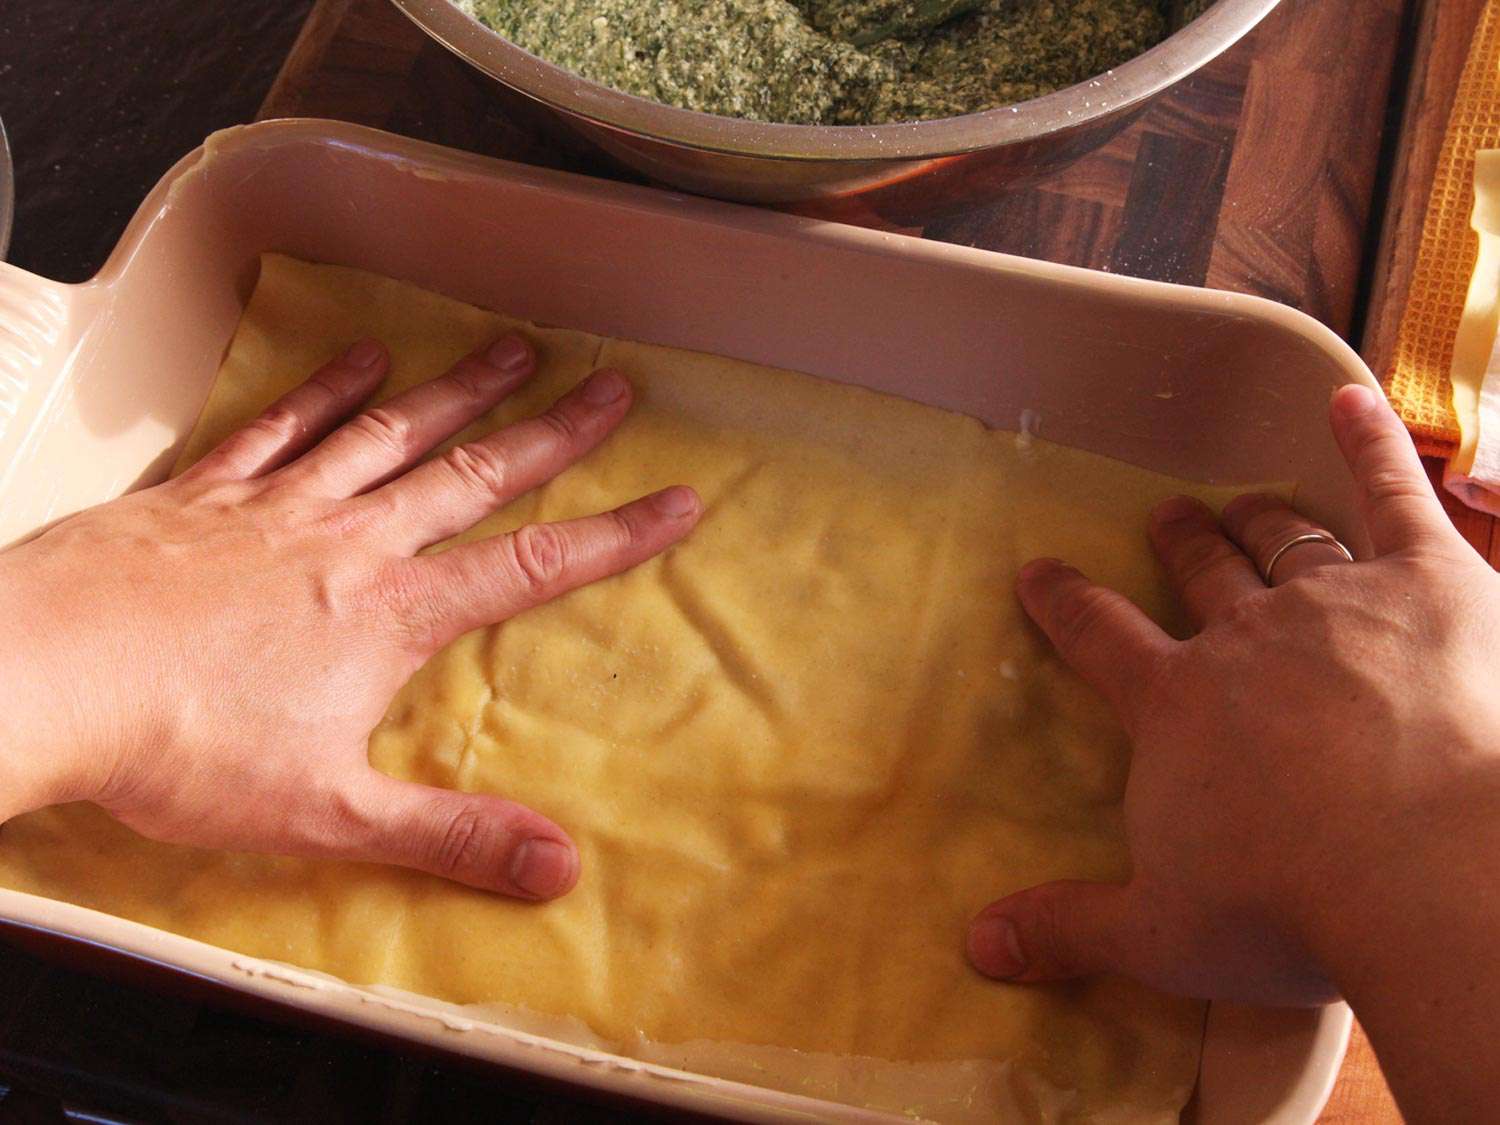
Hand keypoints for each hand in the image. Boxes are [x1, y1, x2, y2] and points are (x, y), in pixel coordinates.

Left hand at [0, 334, 700, 899]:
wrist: (42, 677)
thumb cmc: (179, 747)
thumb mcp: (328, 812)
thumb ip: (449, 836)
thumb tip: (557, 867)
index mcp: (388, 615)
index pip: (528, 569)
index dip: (612, 537)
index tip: (676, 501)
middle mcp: (348, 543)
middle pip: (472, 476)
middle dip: (552, 433)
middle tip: (611, 387)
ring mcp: (276, 507)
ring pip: (389, 433)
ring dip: (458, 391)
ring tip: (513, 350)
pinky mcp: (205, 493)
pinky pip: (280, 426)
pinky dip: (325, 390)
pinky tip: (359, 358)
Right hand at [966, 384, 1499, 1008]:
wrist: (1429, 870)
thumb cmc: (1290, 904)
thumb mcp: (1163, 934)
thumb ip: (1069, 927)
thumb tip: (976, 946)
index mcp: (1178, 706)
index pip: (1101, 637)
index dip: (1066, 602)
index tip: (1040, 572)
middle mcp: (1246, 636)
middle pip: (1201, 574)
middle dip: (1179, 544)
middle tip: (1169, 519)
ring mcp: (1337, 601)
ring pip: (1285, 541)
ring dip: (1258, 518)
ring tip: (1242, 503)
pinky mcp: (1431, 585)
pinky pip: (1393, 498)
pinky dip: (1369, 447)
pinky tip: (1351, 401)